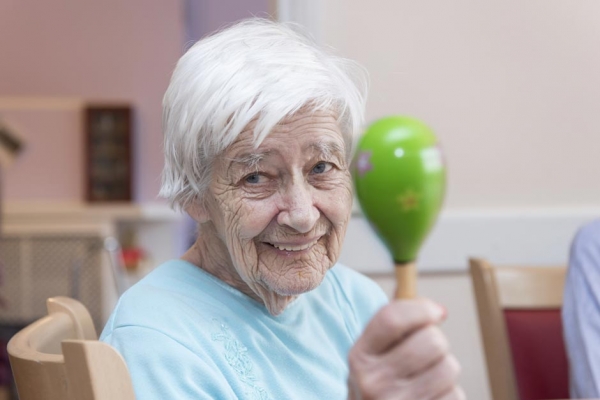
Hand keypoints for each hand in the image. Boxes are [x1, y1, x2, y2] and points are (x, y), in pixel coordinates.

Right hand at [347, 298, 463, 399]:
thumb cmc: (379, 382)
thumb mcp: (372, 354)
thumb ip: (393, 324)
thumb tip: (429, 303)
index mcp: (359, 357)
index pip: (391, 319)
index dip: (421, 309)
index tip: (437, 312)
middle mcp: (374, 381)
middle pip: (432, 341)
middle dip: (437, 341)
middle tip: (428, 352)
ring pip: (449, 367)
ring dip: (445, 368)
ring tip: (428, 377)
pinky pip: (455, 394)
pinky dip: (449, 393)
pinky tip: (430, 396)